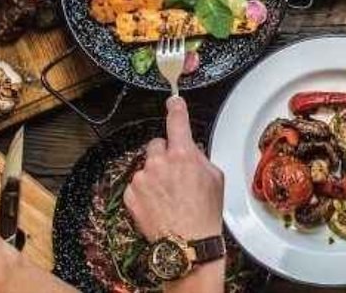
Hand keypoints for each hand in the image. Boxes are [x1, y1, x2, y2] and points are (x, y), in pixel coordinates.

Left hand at [123, 97, 223, 240]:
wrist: (187, 244)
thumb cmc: (205, 213)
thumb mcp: (215, 178)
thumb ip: (199, 157)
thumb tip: (190, 151)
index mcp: (182, 154)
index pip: (177, 121)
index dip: (176, 108)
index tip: (173, 101)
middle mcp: (159, 163)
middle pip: (157, 144)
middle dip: (165, 154)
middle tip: (176, 173)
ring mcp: (142, 179)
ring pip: (147, 166)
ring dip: (155, 175)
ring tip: (168, 195)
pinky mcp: (130, 195)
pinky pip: (137, 185)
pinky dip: (145, 191)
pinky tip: (158, 204)